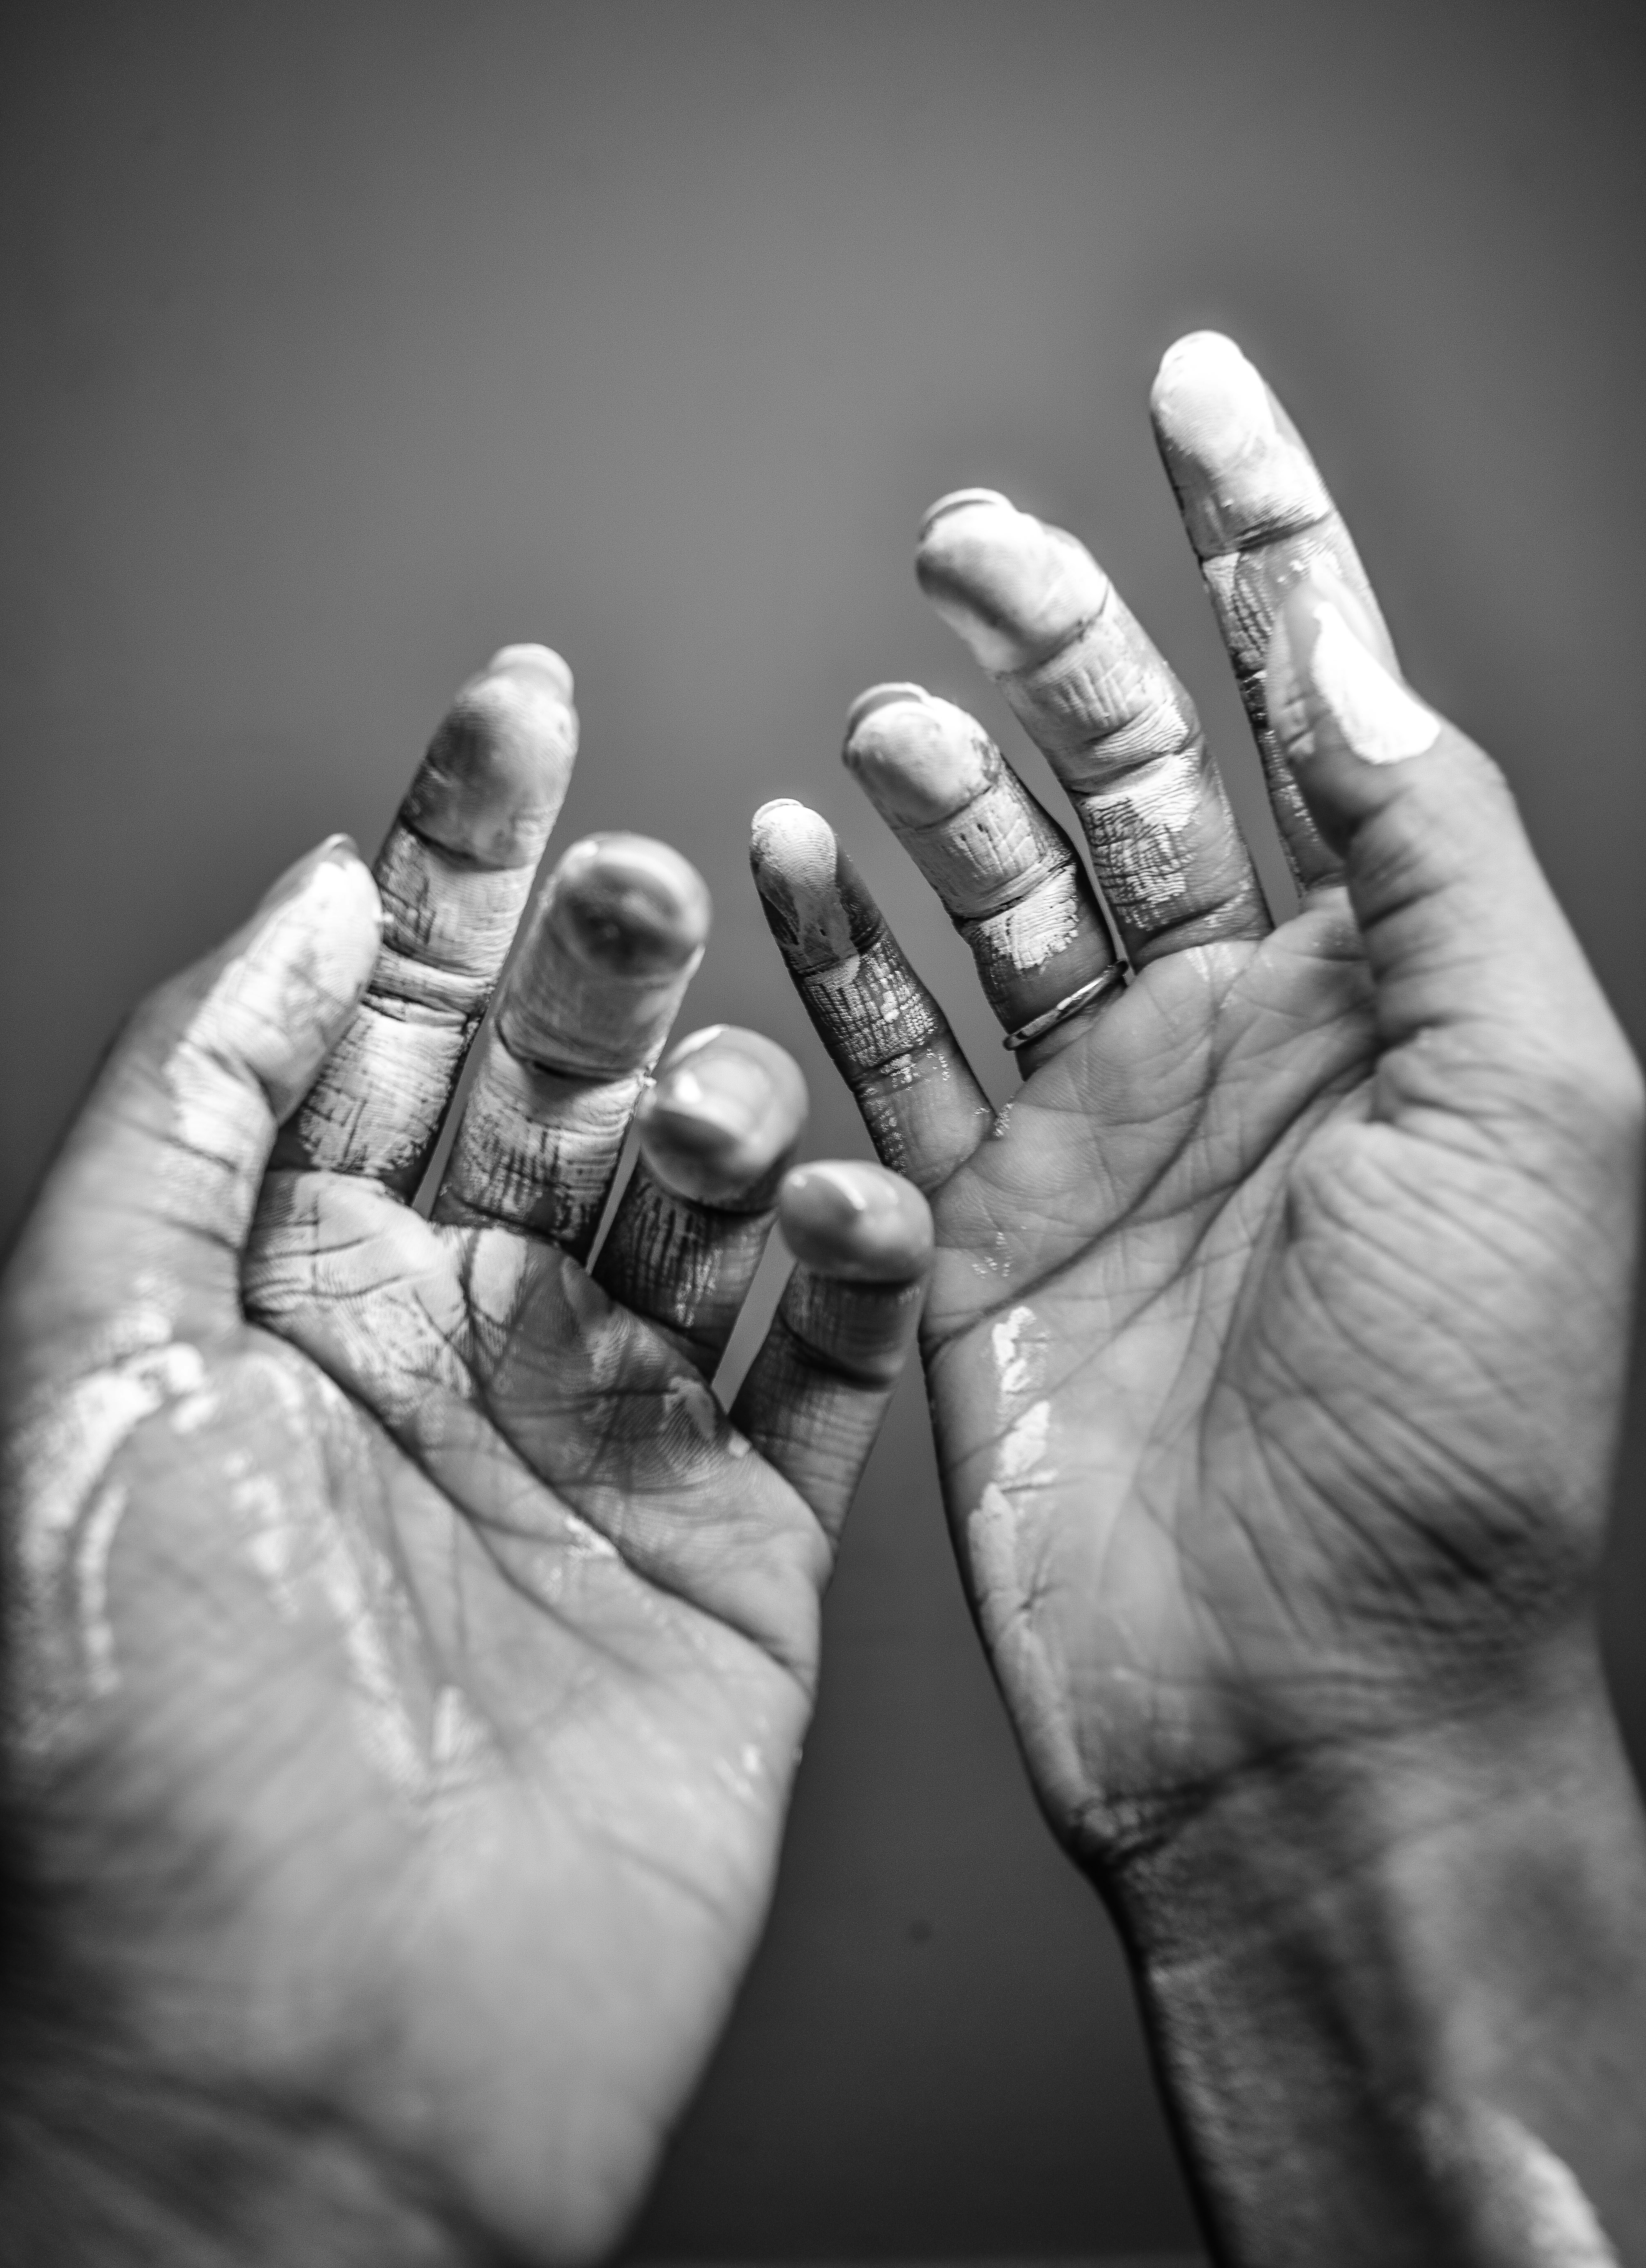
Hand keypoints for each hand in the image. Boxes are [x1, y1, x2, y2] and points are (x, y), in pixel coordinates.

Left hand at [0, 649, 930, 2264]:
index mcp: (286, 1282)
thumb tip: (303, 899)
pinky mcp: (737, 1543)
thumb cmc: (144, 1747)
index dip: (448, 843)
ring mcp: (604, 1433)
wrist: (292, 2075)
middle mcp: (448, 1334)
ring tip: (709, 1109)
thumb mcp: (80, 1371)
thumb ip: (192, 1113)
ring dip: (724, 1102)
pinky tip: (845, 1202)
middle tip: (636, 880)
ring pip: (705, 1190)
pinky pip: (828, 1360)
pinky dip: (857, 1260)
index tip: (517, 706)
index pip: (382, 1006)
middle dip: (600, 951)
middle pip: (557, 1073)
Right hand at [753, 335, 1645, 2260]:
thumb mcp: (1530, 1099)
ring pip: (996, 887)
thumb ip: (1434, 857)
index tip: (1194, 384)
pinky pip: (896, 1043)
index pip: (1316, 702)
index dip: (1263, 533)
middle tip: (966, 534)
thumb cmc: (1460, 1425)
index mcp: (1386, 986)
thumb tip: (1347, 651)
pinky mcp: (979, 1218)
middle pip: (1127, 768)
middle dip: (1057, 629)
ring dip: (936, 782)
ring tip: (887, 728)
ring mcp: (1102, 1122)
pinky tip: (794, 858)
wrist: (1313, 1701)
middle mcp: (1241, 1031)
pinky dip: (840, 944)